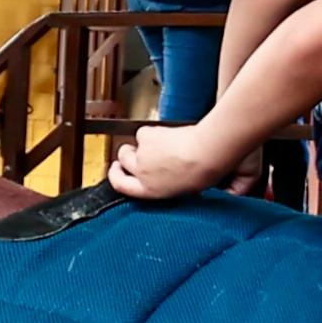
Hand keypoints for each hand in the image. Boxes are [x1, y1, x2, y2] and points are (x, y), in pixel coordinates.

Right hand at [108, 121, 232, 200]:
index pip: (121, 185)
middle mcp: (141, 174)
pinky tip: (168, 133)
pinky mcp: (145, 137)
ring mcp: (141, 155)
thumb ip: (168, 184)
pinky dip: (154, 131)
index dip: (115, 176)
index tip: (115, 169)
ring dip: (143, 142)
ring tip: (161, 140)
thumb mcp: (183, 188)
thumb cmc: (203, 171)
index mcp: (150, 191)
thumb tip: (169, 177)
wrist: (206, 154)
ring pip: (133, 144)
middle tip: (129, 149)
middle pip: (122, 161)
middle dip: (124, 154)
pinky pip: (144, 132)